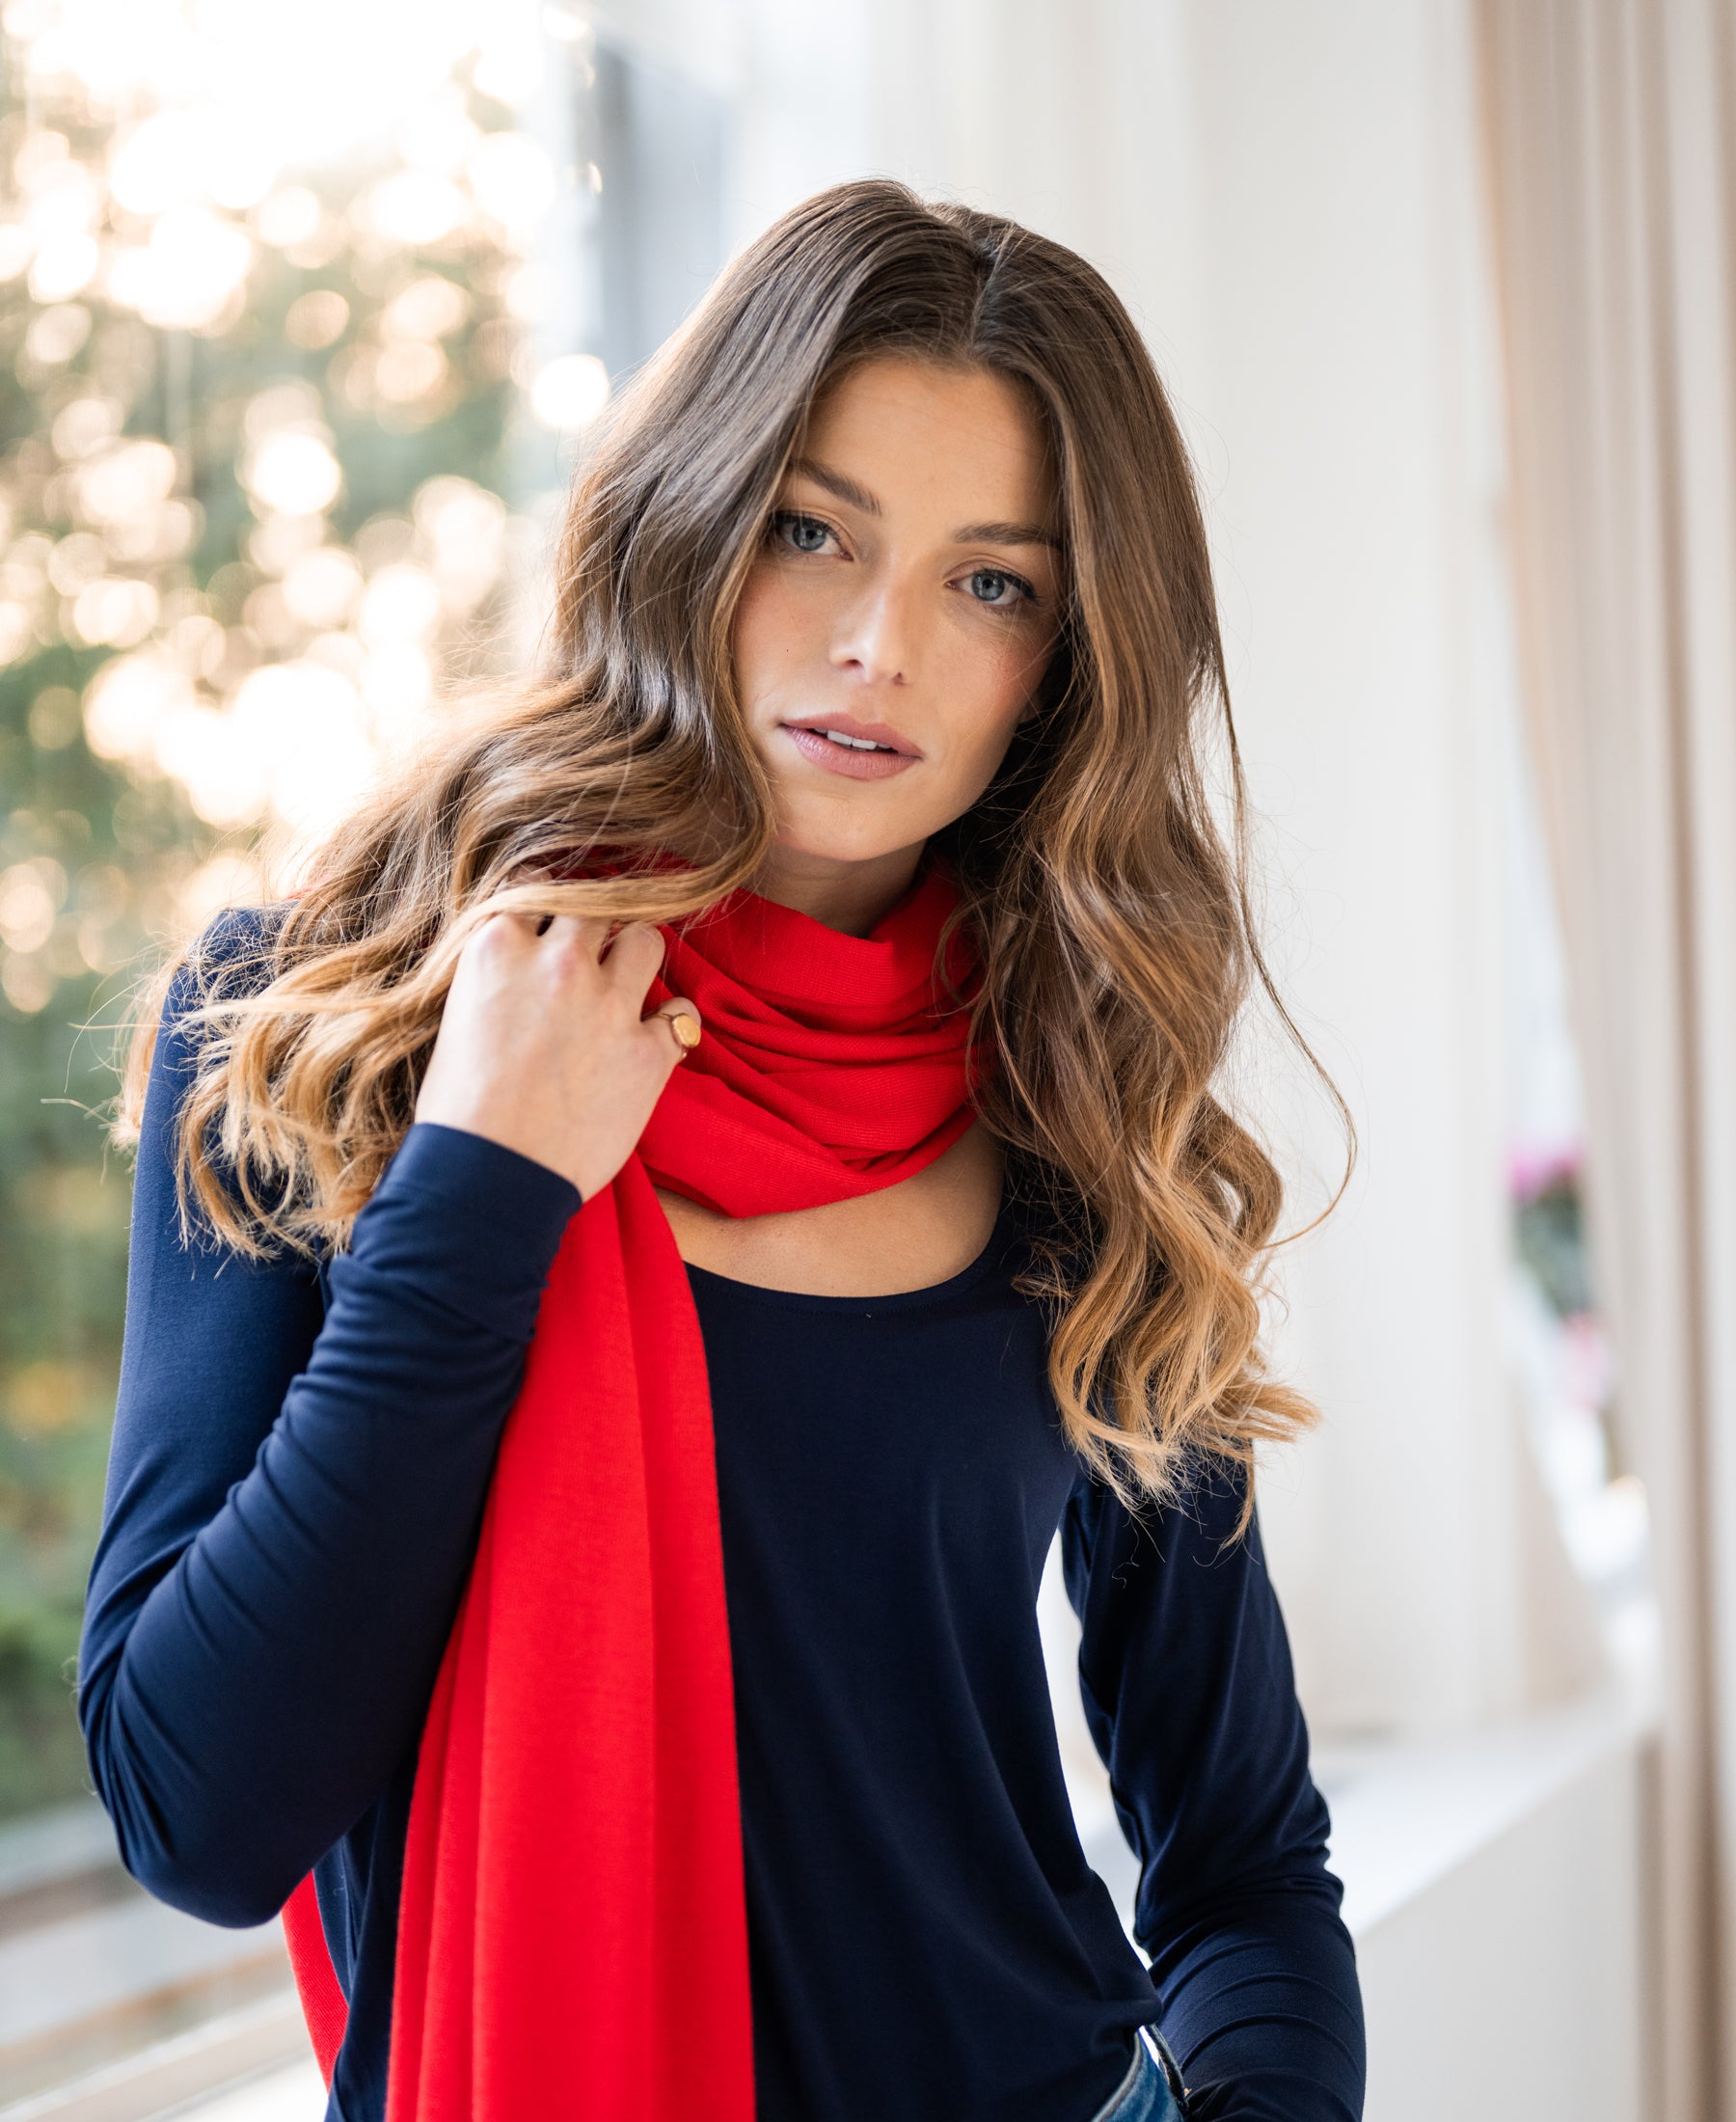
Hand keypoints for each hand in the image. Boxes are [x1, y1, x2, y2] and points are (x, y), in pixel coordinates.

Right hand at [413, 912, 697, 1201]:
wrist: (489, 1177)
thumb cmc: (458, 1112)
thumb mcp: (457, 1019)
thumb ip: (496, 978)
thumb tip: (519, 966)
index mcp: (499, 948)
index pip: (535, 892)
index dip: (545, 912)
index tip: (547, 932)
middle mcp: (560, 963)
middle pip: (596, 908)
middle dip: (594, 929)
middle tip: (587, 961)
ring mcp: (610, 1004)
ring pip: (648, 939)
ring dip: (638, 958)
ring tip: (625, 987)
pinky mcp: (648, 1051)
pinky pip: (683, 1012)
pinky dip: (674, 1022)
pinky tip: (657, 1037)